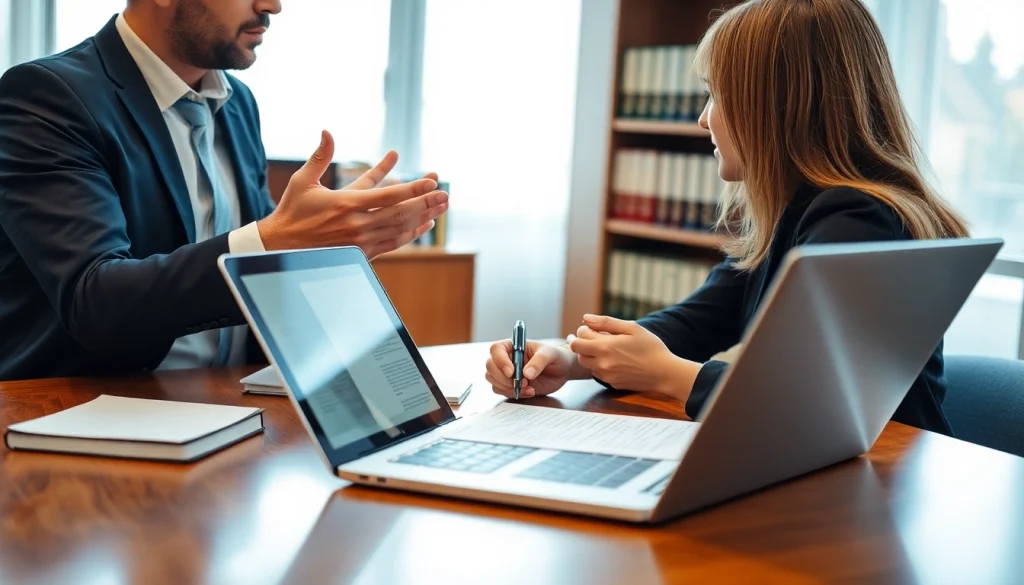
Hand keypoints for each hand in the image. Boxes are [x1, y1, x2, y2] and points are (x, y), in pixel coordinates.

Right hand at [257, 130, 448, 257]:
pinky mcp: (362, 254)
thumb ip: (320, 156)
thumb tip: (327, 131)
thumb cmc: (292, 211)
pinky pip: (393, 243)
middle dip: (425, 203)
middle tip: (445, 194)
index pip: (388, 196)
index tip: (431, 181)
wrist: (281, 248)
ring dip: (423, 217)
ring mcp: (361, 242)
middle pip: (400, 214)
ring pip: (400, 229)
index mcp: (345, 204)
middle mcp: (357, 225)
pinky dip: (411, 233)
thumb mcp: (303, 181)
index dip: (412, 189)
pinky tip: (425, 224)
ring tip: (441, 207)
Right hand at [485, 340, 579, 398]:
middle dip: (503, 378)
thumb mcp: (550, 354)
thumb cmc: (556, 356)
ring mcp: (507, 373)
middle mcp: (507, 358)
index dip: (500, 360)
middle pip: (490, 366)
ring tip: (528, 388)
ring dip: (508, 387)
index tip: (512, 371)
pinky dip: (513, 394)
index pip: (496, 349)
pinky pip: (502, 391)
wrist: (562, 371)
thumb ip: (539, 361)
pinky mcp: (511, 385)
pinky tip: (530, 392)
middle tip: (522, 382)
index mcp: (513, 346)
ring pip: (493, 380)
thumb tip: (526, 374)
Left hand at [568, 314, 698, 399]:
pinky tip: (615, 360)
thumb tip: (585, 318)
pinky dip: (600, 365)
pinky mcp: (612, 384)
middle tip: (596, 337)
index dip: (582, 331)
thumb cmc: (651, 347)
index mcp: (605, 347)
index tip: (593, 328)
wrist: (665, 373)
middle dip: (583, 344)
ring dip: (590, 355)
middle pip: (578, 354)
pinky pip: (598, 373)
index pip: (577, 340)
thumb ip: (606, 322)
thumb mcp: (632, 328)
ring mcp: (606, 376)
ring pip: (587, 365)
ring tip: (607, 348)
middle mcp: (602, 364)